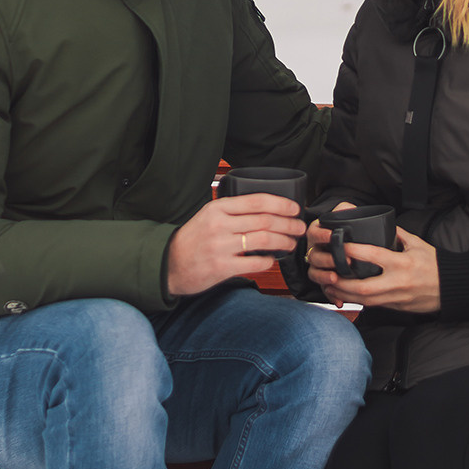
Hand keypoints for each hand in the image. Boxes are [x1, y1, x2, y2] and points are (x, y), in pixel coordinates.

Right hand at [166, 193, 303, 295]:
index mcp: (217, 209)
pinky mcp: (222, 267)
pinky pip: (255, 263)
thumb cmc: (192, 240)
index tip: (294, 208)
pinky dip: (269, 261)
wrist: (168, 264)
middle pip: (265, 220)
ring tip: (291, 243)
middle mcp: (220, 225)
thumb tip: (266, 209)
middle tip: (299, 227)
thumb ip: (232, 212)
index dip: (281, 203)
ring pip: (264, 240)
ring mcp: (220, 247)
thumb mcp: (208, 217)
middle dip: (288, 224)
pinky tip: (273, 259)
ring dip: (283, 241)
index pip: (256, 201)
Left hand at [304, 222, 440, 312]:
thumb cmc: (434, 263)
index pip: (373, 256)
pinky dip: (356, 301)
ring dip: (344, 294)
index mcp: (402, 263)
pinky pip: (372, 306)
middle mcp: (397, 282)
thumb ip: (397, 233)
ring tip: (329, 285)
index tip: (340, 245)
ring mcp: (396, 297)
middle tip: (328, 273)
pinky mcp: (396, 307)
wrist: (451, 287)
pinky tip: (344, 295)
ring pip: (364, 301)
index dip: (353, 251)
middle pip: (363, 287)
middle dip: (342, 282)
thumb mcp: (417, 243)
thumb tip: (379, 222)